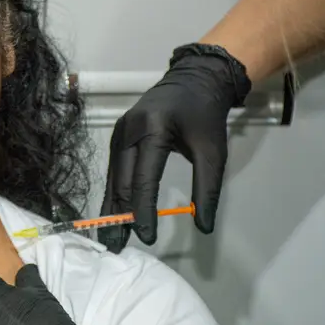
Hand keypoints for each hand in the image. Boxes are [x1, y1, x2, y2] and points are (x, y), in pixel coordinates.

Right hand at [98, 44, 251, 253]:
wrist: (194, 80)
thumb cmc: (205, 115)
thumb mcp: (214, 151)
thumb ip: (208, 188)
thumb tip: (202, 225)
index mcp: (151, 129)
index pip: (143, 179)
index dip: (144, 211)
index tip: (147, 237)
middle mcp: (127, 131)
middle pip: (120, 181)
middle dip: (119, 215)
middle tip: (117, 245)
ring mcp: (118, 133)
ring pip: (112, 178)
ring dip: (112, 208)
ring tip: (110, 236)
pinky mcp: (117, 137)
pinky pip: (113, 170)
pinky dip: (114, 194)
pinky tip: (113, 213)